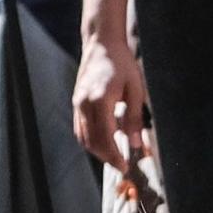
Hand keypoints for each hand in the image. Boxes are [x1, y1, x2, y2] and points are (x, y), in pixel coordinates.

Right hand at [73, 32, 148, 170]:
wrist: (101, 45)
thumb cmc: (122, 65)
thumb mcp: (136, 90)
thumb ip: (135, 118)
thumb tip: (136, 144)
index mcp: (101, 100)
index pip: (105, 137)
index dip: (114, 156)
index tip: (125, 167)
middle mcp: (84, 103)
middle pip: (91, 141)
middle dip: (106, 158)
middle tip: (122, 167)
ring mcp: (77, 103)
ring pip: (83, 137)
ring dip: (97, 152)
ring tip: (114, 159)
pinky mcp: (76, 101)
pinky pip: (80, 128)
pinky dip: (90, 140)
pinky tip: (103, 145)